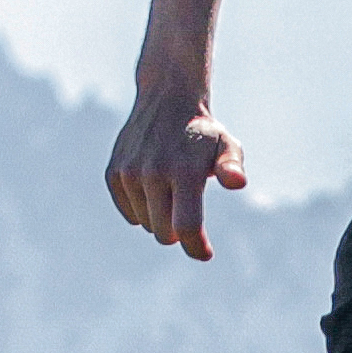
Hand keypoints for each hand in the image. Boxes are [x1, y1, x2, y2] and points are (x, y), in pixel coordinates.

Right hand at [105, 83, 248, 259]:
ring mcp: (129, 173)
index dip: (196, 247)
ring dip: (161, 218)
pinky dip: (142, 209)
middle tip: (188, 209)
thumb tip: (237, 182)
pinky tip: (153, 187)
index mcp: (183, 170)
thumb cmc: (203, 131)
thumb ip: (232, 166)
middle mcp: (152, 172)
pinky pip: (129, 213)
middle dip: (179, 231)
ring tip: (171, 189)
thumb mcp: (226, 144)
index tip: (205, 253)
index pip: (186, 226)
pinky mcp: (114, 173)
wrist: (166, 98)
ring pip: (146, 224)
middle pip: (164, 233)